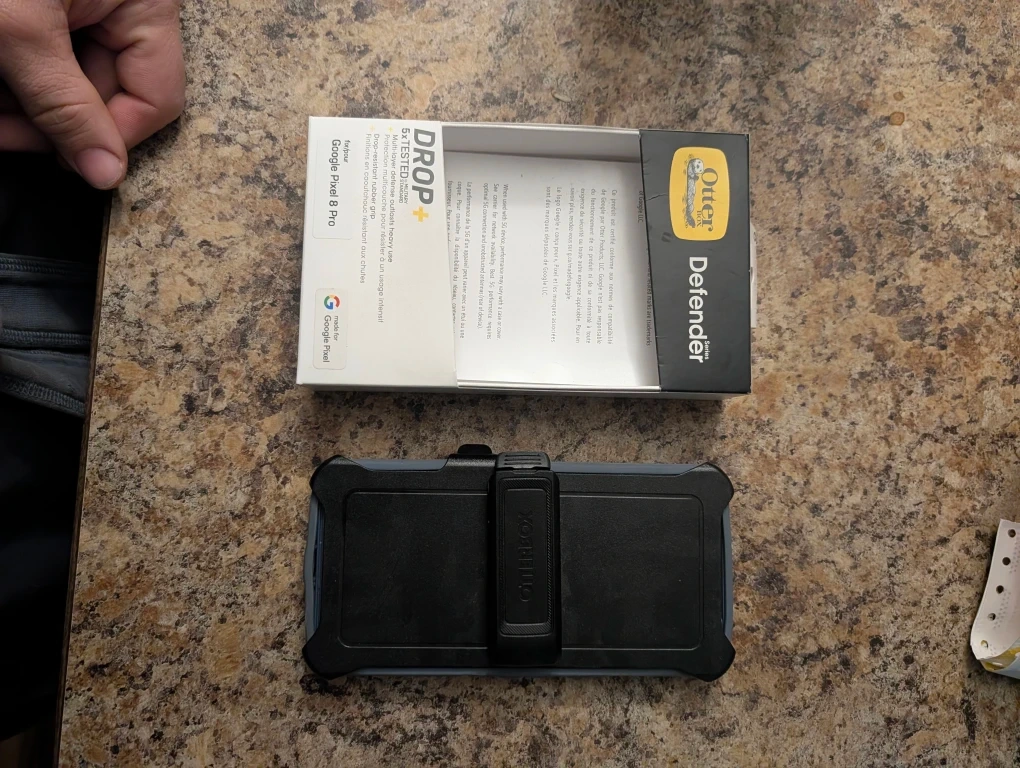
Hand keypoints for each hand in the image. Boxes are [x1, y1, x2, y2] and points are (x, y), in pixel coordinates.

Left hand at [0, 0, 184, 188]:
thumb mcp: (19, 32)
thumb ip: (64, 106)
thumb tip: (105, 171)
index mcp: (143, 2)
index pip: (154, 96)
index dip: (109, 136)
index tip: (64, 161)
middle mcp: (123, 4)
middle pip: (107, 91)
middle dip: (49, 118)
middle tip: (2, 132)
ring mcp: (86, 4)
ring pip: (70, 80)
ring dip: (24, 104)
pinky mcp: (47, 6)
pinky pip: (45, 57)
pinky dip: (15, 76)